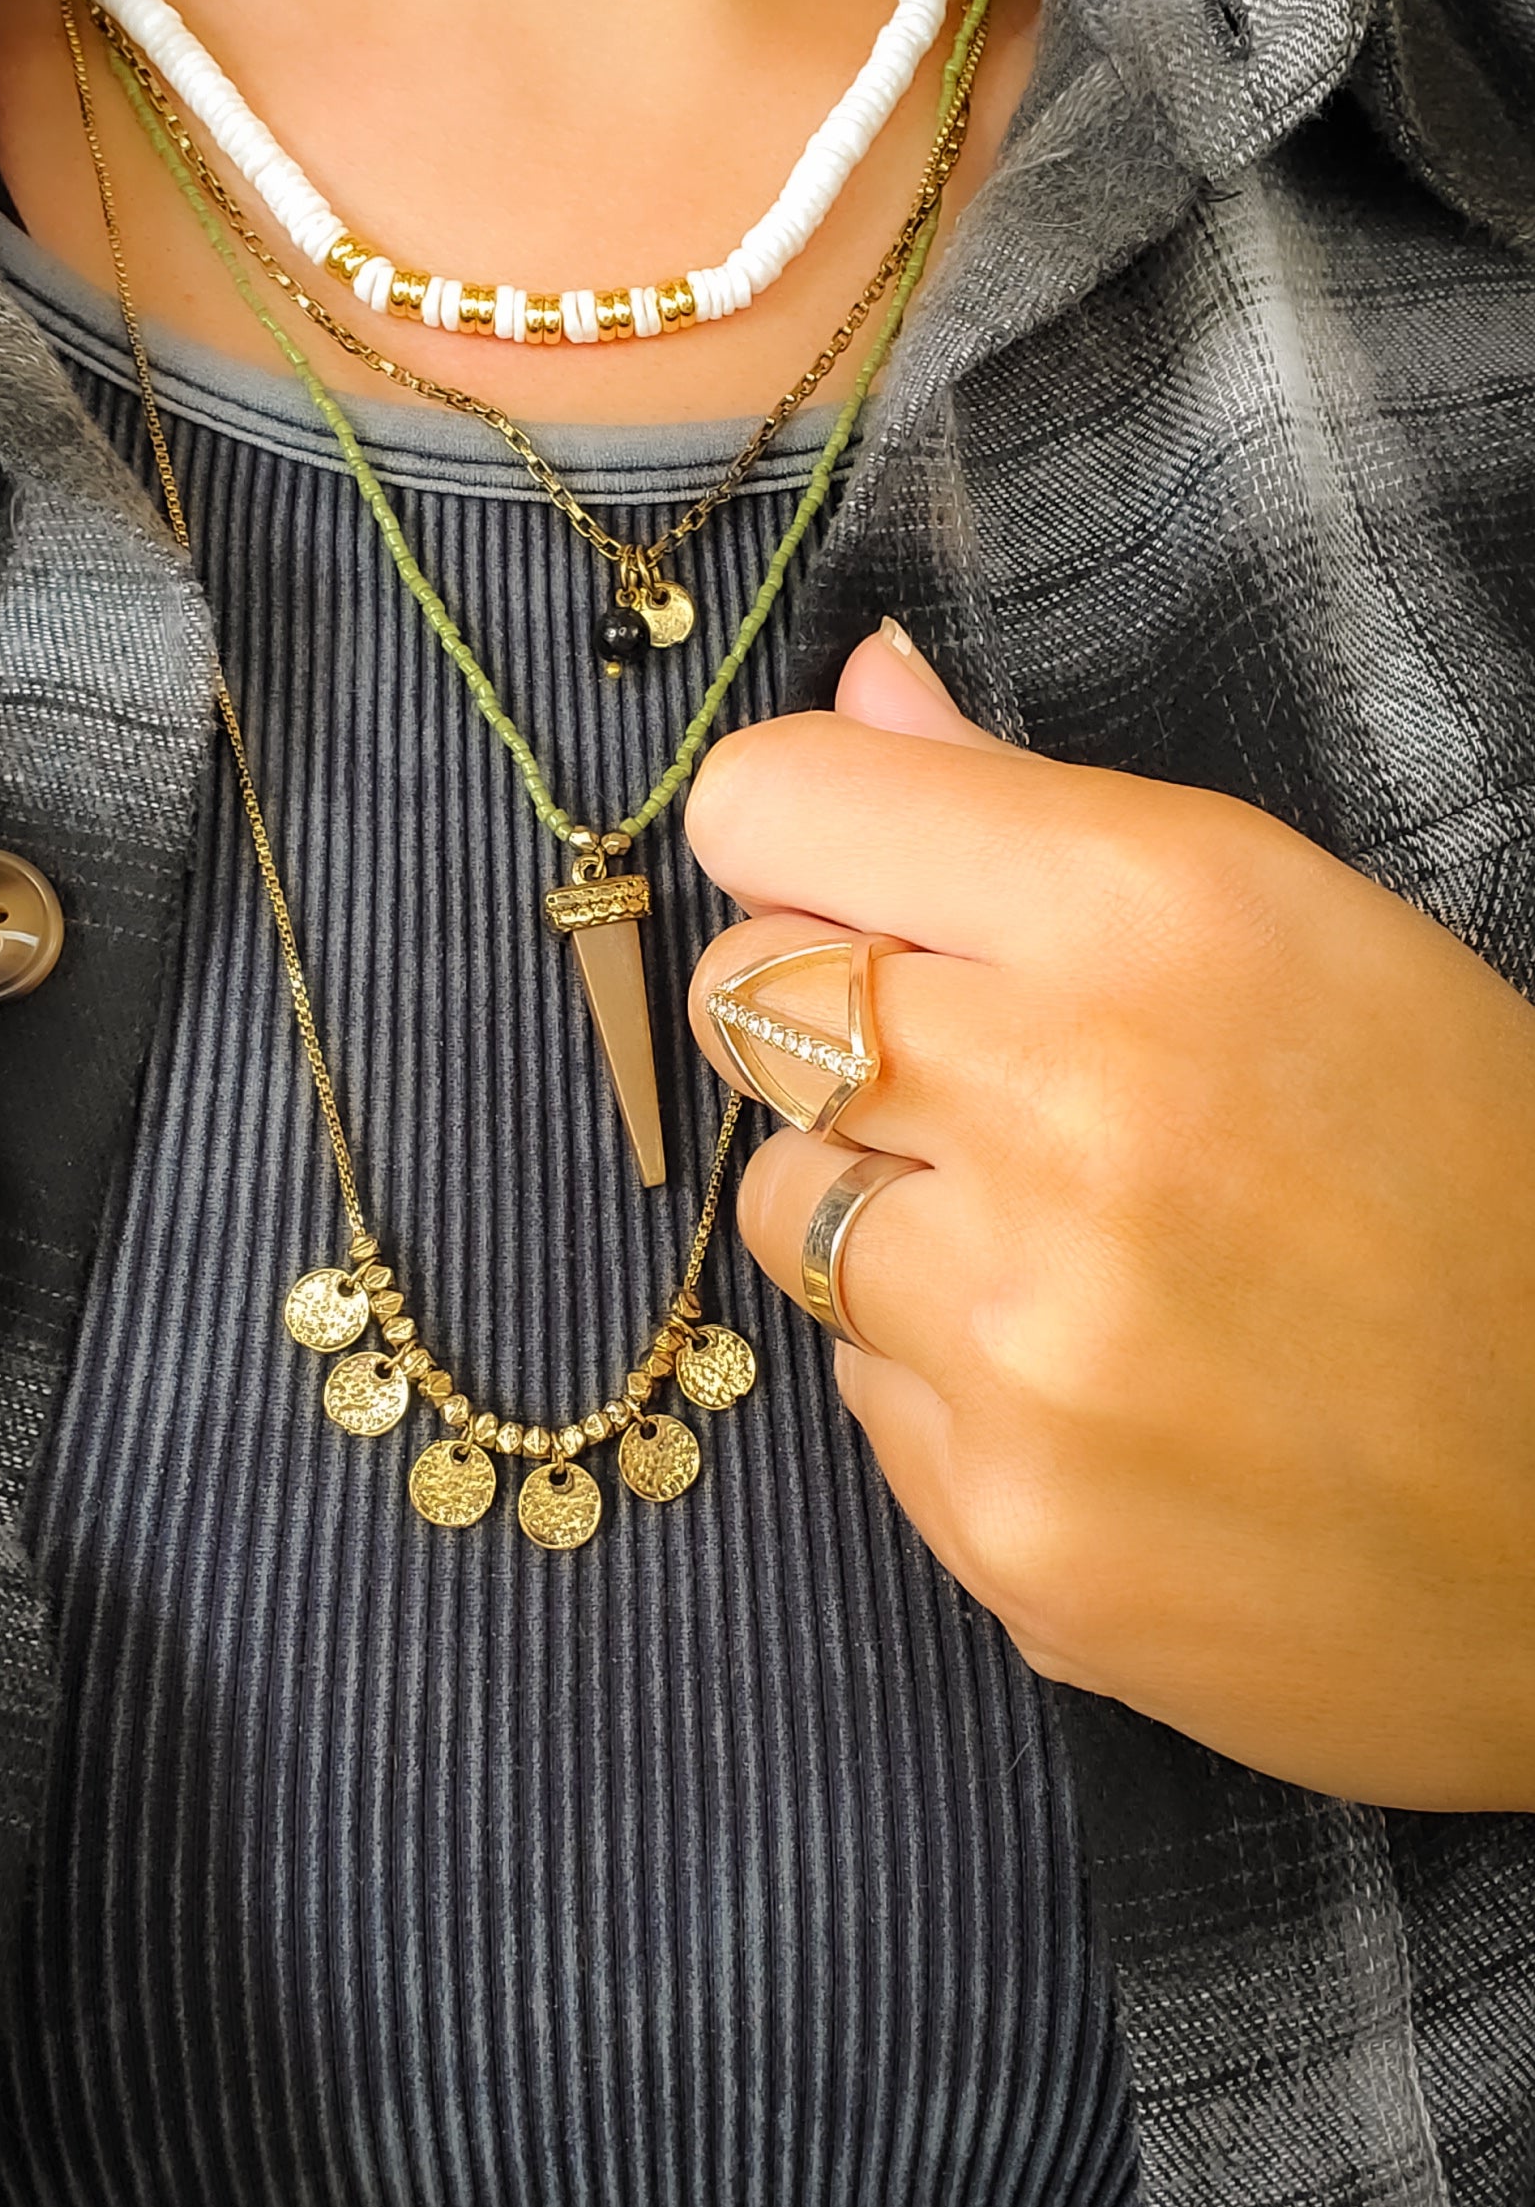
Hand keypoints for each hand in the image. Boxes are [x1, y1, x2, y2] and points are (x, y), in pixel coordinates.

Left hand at [685, 622, 1534, 1807]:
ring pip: (782, 1201)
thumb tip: (862, 689)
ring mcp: (1021, 1332)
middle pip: (746, 994)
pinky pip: (857, 1383)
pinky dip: (946, 1375)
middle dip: (829, 1016)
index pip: (772, 805)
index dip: (807, 841)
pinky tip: (1109, 1386)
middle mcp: (1063, 1105)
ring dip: (886, 1209)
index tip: (864, 888)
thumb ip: (1037, 807)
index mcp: (1153, 914)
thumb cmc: (1484, 1190)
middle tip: (987, 1076)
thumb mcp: (1307, 935)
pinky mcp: (1001, 1517)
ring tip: (1076, 1250)